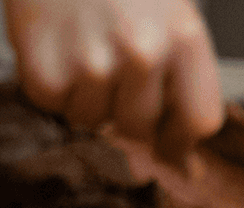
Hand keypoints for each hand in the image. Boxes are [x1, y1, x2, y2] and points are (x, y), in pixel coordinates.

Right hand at [4, 0, 223, 157]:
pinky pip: (53, 108)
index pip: (198, 120)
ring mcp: (91, 68)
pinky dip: (50, 87)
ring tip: (80, 54)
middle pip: (139, 127)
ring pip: (90, 122)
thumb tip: (178, 157)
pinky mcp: (45, 76)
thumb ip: (178, 76)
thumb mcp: (167, 14)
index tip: (167, 144)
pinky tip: (54, 51)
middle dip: (123, 112)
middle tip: (109, 76)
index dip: (180, 138)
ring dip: (83, 98)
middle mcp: (142, 55)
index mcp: (183, 38)